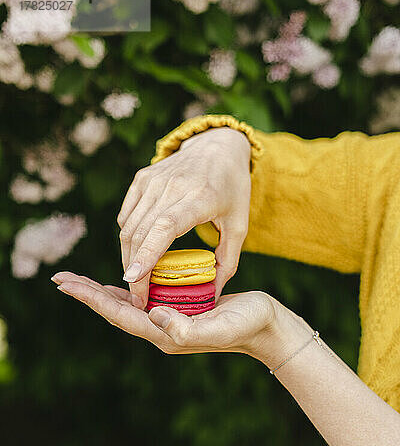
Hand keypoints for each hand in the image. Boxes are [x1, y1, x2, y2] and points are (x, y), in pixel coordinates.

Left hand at [51, 272, 311, 366]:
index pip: (119, 315)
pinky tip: (122, 279)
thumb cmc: (248, 324)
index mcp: (164, 334)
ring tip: (80, 280)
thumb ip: (188, 330)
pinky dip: (127, 286)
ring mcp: (169, 320)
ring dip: (102, 291)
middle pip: (115, 310)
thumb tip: (155, 317)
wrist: (266, 326)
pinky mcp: (178, 309)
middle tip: (60, 278)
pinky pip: (144, 297)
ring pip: (127, 304)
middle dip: (88, 294)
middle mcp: (161, 329)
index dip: (91, 299)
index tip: (66, 283)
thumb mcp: (220, 326)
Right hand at [117, 126, 250, 308]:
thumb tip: (211, 295)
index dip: (147, 254)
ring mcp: (153, 180)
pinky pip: (126, 216)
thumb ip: (227, 261)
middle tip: (139, 299)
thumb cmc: (232, 189)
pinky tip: (139, 253)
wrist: (218, 146)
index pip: (165, 227)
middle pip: (140, 233)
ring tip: (137, 282)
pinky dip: (128, 238)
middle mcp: (172, 186)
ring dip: (128, 258)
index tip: (134, 280)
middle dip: (134, 271)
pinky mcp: (141, 178)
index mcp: (200, 197)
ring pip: (128, 227)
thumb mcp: (239, 225)